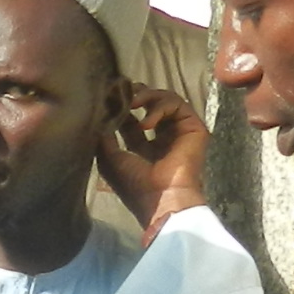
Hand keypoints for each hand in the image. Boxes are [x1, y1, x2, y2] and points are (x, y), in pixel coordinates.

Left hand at [98, 85, 209, 235]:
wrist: (162, 200)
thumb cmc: (135, 185)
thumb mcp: (110, 158)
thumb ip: (104, 135)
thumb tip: (100, 112)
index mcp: (142, 147)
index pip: (131, 118)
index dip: (120, 106)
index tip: (108, 97)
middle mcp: (162, 137)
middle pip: (150, 104)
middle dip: (135, 95)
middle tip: (122, 93)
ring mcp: (178, 131)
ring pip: (164, 99)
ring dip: (145, 96)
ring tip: (132, 104)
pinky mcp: (193, 127)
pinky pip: (177, 103)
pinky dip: (159, 107)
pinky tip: (146, 124)